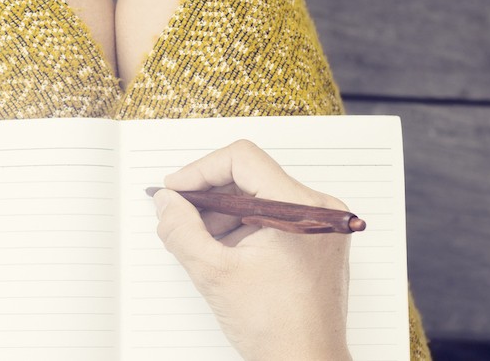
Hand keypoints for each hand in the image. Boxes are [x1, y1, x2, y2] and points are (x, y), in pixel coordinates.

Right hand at [153, 140, 351, 360]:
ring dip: (225, 214)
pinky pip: (275, 219)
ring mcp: (321, 227)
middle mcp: (320, 210)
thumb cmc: (277, 329)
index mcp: (302, 208)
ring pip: (262, 198)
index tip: (177, 191)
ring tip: (200, 242)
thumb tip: (167, 202)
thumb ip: (182, 230)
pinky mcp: (318, 243)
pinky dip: (245, 229)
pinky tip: (224, 253)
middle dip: (210, 196)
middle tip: (180, 215)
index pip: (243, 160)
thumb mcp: (214, 273)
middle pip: (253, 178)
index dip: (201, 171)